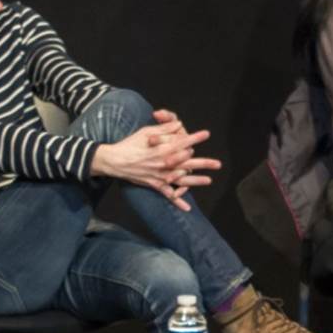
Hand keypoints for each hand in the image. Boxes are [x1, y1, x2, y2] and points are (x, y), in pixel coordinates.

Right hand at [95, 109, 218, 209]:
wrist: (114, 161)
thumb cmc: (129, 144)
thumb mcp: (146, 132)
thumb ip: (164, 129)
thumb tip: (179, 124)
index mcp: (162, 149)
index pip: (183, 143)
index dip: (195, 138)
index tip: (206, 134)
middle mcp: (164, 164)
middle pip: (188, 163)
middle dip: (204, 163)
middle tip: (218, 164)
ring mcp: (160, 176)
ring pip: (182, 180)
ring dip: (196, 181)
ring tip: (209, 180)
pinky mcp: (154, 184)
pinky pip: (167, 195)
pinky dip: (177, 201)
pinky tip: (187, 208)